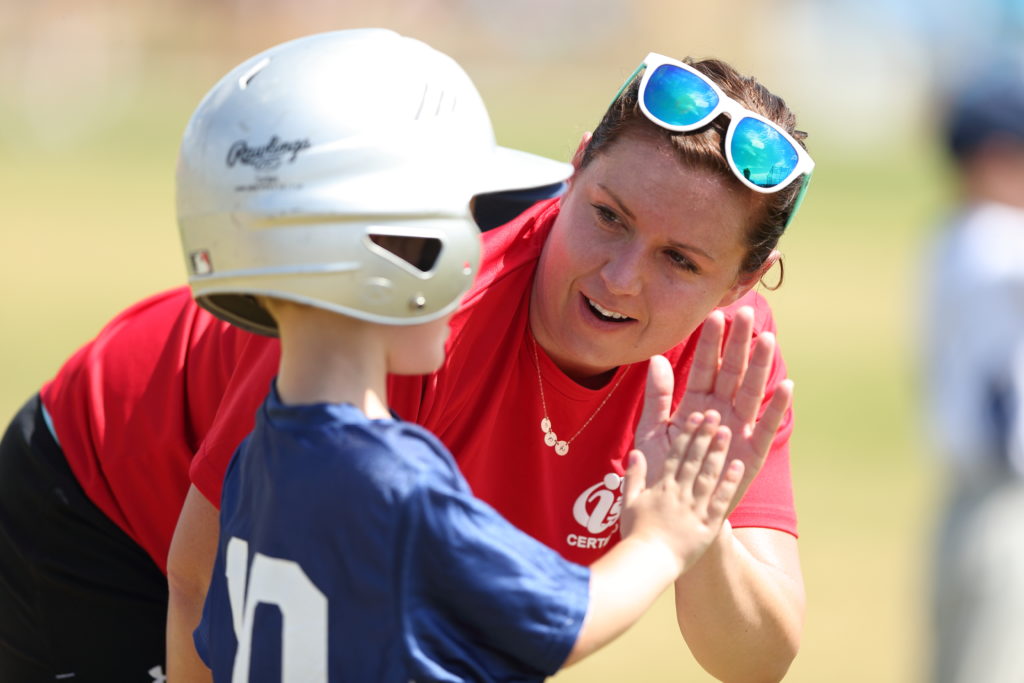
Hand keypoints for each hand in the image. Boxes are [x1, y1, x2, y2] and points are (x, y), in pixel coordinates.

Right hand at [620, 410, 742, 574]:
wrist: (648, 562)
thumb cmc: (636, 534)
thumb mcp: (628, 502)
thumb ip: (633, 477)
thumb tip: (635, 453)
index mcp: (661, 487)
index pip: (676, 455)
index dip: (687, 434)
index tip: (696, 416)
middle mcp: (679, 493)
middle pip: (694, 459)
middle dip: (705, 435)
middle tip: (715, 415)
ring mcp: (695, 508)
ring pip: (708, 475)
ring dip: (718, 452)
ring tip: (728, 432)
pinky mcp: (708, 525)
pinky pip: (720, 501)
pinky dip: (729, 483)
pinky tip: (738, 467)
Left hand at [634, 307, 792, 513]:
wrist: (677, 512)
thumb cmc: (664, 472)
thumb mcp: (654, 433)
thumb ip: (657, 398)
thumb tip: (655, 359)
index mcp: (696, 404)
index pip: (705, 368)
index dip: (710, 344)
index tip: (716, 316)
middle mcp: (720, 412)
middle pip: (732, 372)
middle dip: (738, 344)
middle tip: (746, 314)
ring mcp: (738, 430)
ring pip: (750, 392)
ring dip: (759, 367)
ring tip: (767, 339)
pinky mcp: (752, 452)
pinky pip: (765, 426)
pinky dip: (776, 407)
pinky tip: (786, 385)